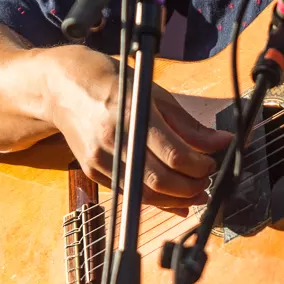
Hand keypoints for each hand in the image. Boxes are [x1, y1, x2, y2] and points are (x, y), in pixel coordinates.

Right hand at [47, 46, 232, 213]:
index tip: (213, 163)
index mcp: (133, 114)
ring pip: (143, 193)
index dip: (200, 165)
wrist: (62, 87)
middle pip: (160, 179)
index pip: (174, 154)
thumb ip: (188, 124)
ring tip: (195, 194)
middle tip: (207, 182)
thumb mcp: (154, 93)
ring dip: (175, 200)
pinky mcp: (91, 171)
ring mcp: (100, 159)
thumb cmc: (112, 82)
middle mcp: (114, 140)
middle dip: (191, 187)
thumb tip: (221, 141)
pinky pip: (128, 194)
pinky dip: (154, 200)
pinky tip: (172, 201)